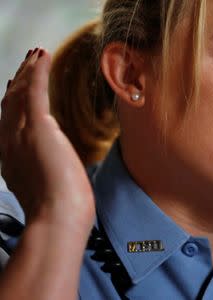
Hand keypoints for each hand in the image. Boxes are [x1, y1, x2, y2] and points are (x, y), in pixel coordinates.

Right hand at [0, 48, 94, 231]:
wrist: (57, 217)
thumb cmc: (59, 212)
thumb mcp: (44, 191)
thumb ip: (43, 176)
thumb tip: (55, 174)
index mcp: (9, 160)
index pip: (7, 123)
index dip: (11, 103)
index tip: (15, 88)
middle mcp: (9, 144)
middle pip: (9, 104)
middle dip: (17, 81)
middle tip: (25, 64)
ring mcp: (20, 134)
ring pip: (20, 94)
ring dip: (28, 71)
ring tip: (35, 54)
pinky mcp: (39, 127)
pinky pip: (35, 91)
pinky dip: (37, 71)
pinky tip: (42, 54)